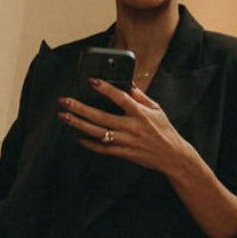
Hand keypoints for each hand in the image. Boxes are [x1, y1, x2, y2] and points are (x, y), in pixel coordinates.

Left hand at [57, 78, 187, 174]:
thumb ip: (140, 97)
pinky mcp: (123, 152)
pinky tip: (76, 136)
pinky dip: (88, 143)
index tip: (91, 81)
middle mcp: (131, 127)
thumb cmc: (164, 131)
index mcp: (140, 113)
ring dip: (78, 124)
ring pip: (97, 132)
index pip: (120, 98)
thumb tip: (128, 85)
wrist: (172, 156)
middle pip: (100, 116)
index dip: (105, 88)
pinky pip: (102, 148)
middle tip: (65, 101)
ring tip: (64, 117)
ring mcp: (125, 141)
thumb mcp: (156, 109)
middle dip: (80, 108)